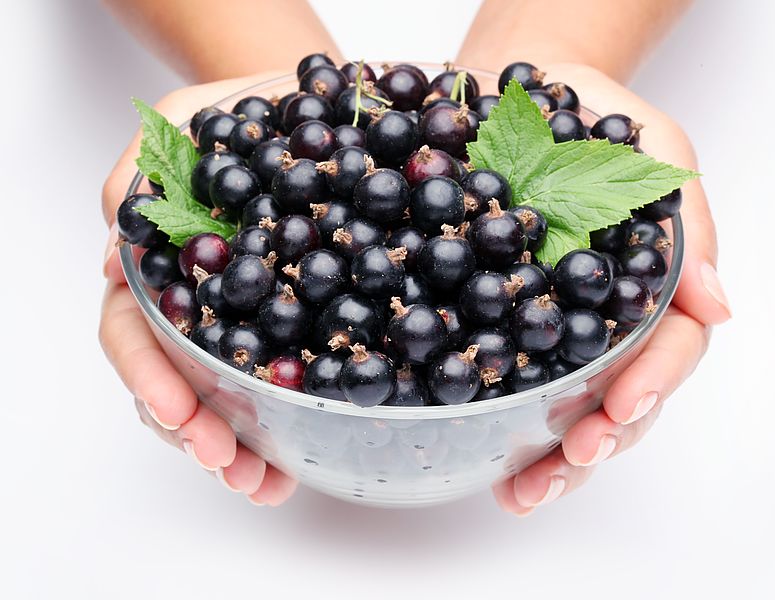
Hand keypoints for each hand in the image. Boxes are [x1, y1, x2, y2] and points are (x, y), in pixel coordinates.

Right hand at [100, 73, 296, 505]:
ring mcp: (241, 323)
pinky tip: (294, 465)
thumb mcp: (181, 124)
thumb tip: (114, 263)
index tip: (181, 415)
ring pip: (223, 401)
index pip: (135, 332)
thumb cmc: (237, 112)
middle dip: (196, 434)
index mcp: (158, 268)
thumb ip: (139, 178)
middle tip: (229, 467)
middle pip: (176, 384)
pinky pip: (280, 388)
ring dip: (237, 451)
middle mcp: (194, 305)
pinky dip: (281, 432)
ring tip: (262, 486)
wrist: (311, 111)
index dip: (151, 378)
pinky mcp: (291, 329)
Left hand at [490, 64, 730, 514]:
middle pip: (624, 398)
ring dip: (555, 459)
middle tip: (569, 463)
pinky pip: (513, 387)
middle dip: (601, 438)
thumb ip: (685, 227)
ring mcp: (561, 330)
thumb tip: (719, 307)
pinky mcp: (507, 327)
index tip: (620, 406)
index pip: (670, 347)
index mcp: (655, 286)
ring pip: (572, 410)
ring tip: (526, 492)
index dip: (651, 381)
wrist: (519, 95)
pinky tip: (491, 468)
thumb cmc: (599, 119)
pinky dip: (506, 432)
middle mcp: (612, 320)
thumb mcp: (657, 152)